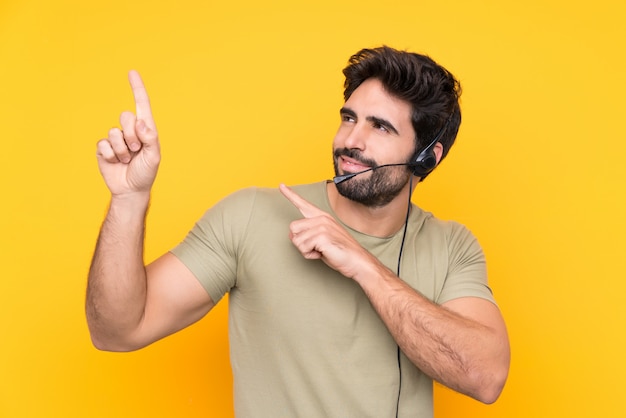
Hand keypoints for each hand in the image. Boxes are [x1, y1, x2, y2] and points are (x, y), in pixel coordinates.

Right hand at [96, 70, 159, 196]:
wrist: (131, 190)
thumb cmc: (146, 172)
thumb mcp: (154, 156)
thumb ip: (151, 138)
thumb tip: (141, 121)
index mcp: (145, 130)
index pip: (141, 105)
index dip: (137, 88)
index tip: (132, 72)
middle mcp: (130, 131)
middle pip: (126, 116)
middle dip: (132, 135)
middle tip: (136, 150)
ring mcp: (116, 139)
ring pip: (114, 132)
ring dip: (123, 149)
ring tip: (128, 160)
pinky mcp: (104, 148)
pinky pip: (104, 144)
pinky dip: (112, 155)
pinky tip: (116, 162)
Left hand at [279, 184, 373, 279]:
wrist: (357, 261)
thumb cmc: (339, 252)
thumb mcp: (321, 239)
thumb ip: (308, 233)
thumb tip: (292, 234)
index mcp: (322, 217)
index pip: (303, 204)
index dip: (290, 195)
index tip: (281, 185)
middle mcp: (321, 218)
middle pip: (293, 228)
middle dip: (300, 242)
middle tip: (316, 247)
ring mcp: (322, 226)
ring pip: (296, 240)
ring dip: (306, 250)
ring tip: (321, 250)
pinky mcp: (322, 236)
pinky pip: (303, 248)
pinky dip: (310, 255)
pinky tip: (323, 253)